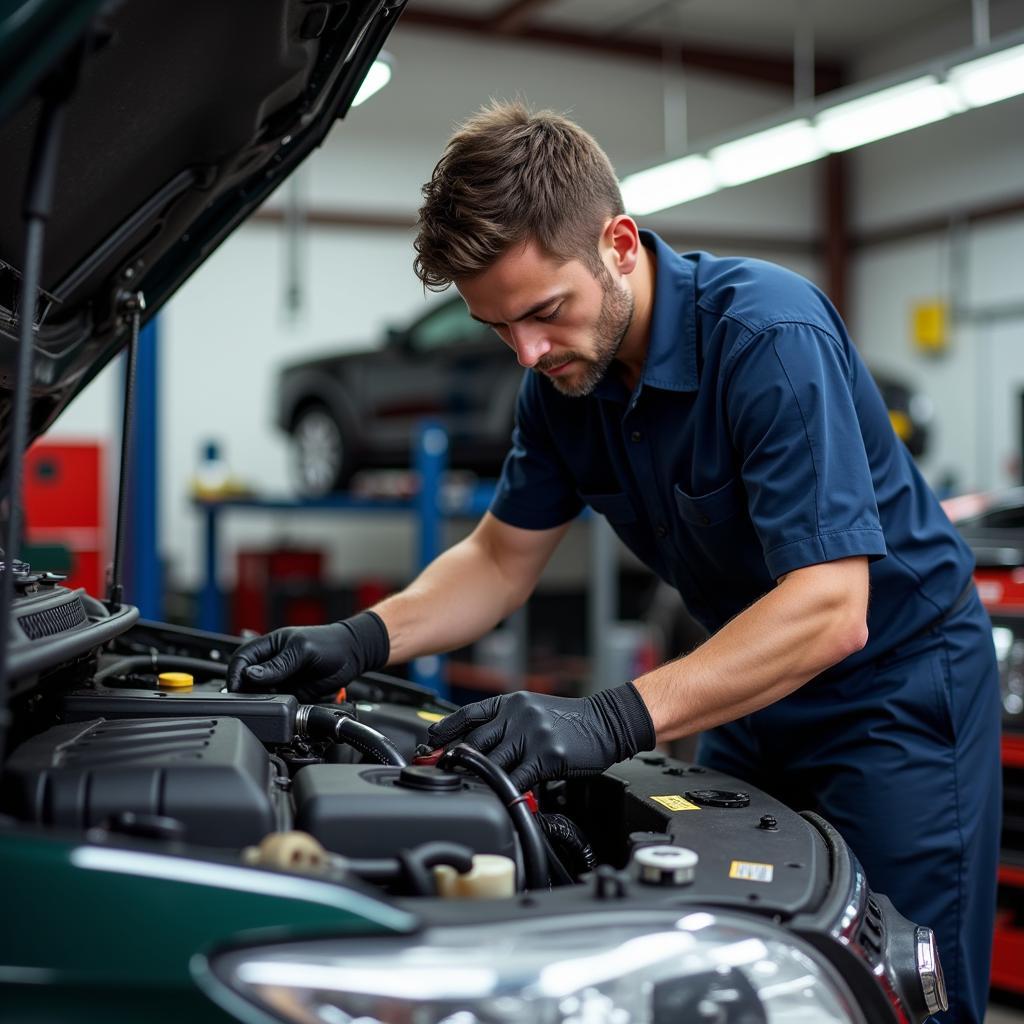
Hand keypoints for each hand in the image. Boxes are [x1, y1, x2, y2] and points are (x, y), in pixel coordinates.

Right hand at [225, 611, 388, 702]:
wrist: (353, 656)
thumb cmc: (330, 643)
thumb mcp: (302, 651)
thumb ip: (278, 665)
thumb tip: (251, 675)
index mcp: (269, 646)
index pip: (241, 658)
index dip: (235, 673)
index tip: (236, 688)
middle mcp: (270, 663)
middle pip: (245, 678)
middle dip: (243, 690)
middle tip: (247, 700)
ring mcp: (279, 679)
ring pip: (258, 693)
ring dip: (258, 700)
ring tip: (264, 704)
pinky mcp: (290, 693)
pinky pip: (276, 703)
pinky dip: (274, 707)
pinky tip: (277, 708)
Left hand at [426, 682, 655, 790]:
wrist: (606, 723)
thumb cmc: (570, 721)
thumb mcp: (534, 711)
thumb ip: (507, 724)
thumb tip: (478, 747)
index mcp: (511, 702)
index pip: (468, 714)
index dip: (446, 729)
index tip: (430, 742)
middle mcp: (518, 714)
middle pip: (475, 742)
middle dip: (457, 760)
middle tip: (444, 774)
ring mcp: (532, 734)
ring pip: (492, 763)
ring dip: (480, 779)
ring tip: (469, 790)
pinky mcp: (547, 755)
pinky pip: (517, 779)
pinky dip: (506, 791)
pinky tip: (500, 797)